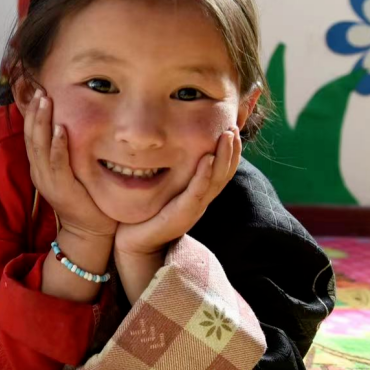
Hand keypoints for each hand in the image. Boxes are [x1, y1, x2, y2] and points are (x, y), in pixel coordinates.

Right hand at [23, 90, 115, 242]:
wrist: (89, 232)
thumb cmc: (86, 199)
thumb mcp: (72, 171)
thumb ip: (67, 152)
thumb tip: (72, 125)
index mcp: (40, 167)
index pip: (31, 135)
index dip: (33, 114)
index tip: (38, 93)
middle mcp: (39, 172)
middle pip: (31, 136)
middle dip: (35, 112)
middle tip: (40, 90)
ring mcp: (48, 180)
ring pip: (39, 146)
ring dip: (42, 122)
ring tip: (45, 101)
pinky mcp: (61, 188)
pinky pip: (56, 163)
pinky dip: (57, 146)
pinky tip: (59, 129)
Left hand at [115, 126, 240, 259]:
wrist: (134, 243)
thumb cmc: (147, 213)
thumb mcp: (165, 188)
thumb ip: (173, 171)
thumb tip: (171, 144)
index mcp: (199, 192)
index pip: (221, 168)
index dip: (230, 150)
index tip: (232, 127)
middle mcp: (201, 199)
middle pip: (225, 172)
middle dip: (232, 149)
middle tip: (235, 127)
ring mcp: (194, 207)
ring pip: (217, 179)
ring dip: (224, 156)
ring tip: (228, 136)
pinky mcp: (182, 214)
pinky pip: (197, 192)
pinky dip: (204, 174)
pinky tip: (208, 158)